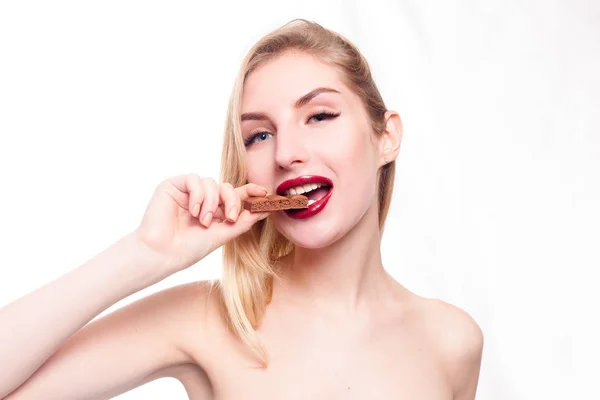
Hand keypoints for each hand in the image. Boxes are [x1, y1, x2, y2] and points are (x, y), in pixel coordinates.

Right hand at [134, 174, 269, 275]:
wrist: (162, 253)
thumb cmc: (188, 249)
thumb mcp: (221, 235)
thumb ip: (242, 222)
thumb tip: (264, 210)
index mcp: (214, 210)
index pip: (235, 195)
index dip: (250, 191)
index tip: (264, 193)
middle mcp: (202, 199)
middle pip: (226, 186)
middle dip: (233, 200)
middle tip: (231, 217)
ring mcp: (187, 192)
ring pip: (211, 183)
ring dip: (212, 203)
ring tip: (203, 221)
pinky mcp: (173, 185)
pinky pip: (194, 179)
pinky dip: (198, 195)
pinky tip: (193, 211)